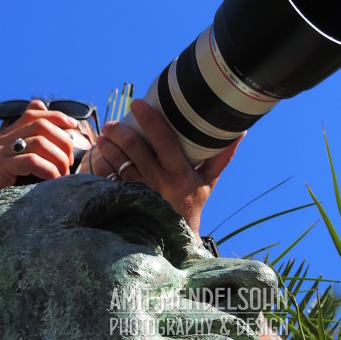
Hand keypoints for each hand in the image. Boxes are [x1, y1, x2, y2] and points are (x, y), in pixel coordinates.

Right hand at [0, 100, 88, 210]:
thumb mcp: (12, 173)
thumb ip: (28, 159)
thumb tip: (52, 153)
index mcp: (6, 139)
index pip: (33, 114)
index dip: (56, 116)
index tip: (73, 126)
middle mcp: (2, 141)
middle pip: (40, 125)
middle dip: (62, 140)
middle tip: (68, 161)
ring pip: (38, 142)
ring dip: (57, 158)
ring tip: (62, 174)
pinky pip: (30, 161)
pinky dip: (48, 170)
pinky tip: (53, 180)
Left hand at [90, 99, 241, 235]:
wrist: (176, 236)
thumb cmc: (192, 203)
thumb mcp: (208, 181)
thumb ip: (221, 157)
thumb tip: (240, 132)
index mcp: (179, 173)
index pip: (164, 141)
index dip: (151, 120)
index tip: (138, 103)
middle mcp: (158, 181)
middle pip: (135, 149)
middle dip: (120, 131)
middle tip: (113, 123)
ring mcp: (139, 191)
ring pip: (118, 162)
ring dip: (109, 146)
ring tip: (105, 135)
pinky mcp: (125, 199)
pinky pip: (108, 178)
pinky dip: (102, 164)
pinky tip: (100, 154)